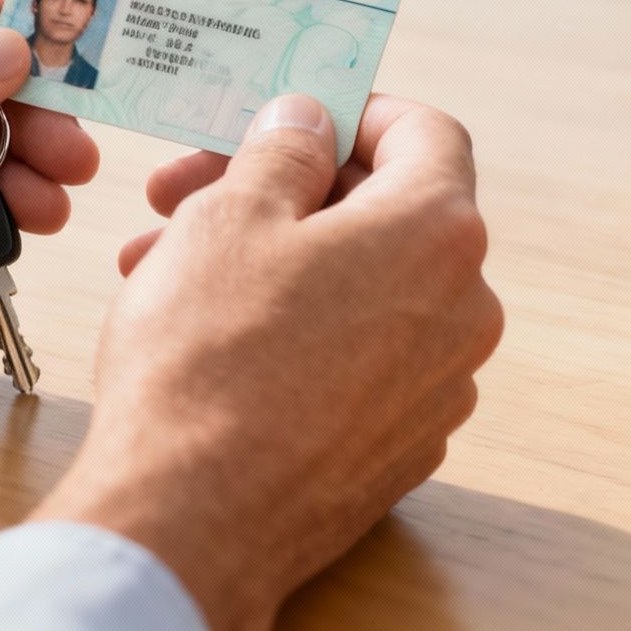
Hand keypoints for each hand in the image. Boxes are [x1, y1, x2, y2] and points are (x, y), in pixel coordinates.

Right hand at [32, 94, 501, 630]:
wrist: (192, 519)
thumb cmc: (210, 359)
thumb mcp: (231, 216)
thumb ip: (283, 152)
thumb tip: (310, 122)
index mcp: (437, 233)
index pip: (427, 133)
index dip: (356, 111)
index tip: (293, 116)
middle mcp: (464, 309)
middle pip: (384, 212)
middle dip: (284, 191)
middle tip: (187, 190)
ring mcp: (438, 387)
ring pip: (360, 288)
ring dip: (275, 261)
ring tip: (166, 266)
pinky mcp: (401, 445)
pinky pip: (359, 358)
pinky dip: (299, 331)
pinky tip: (214, 338)